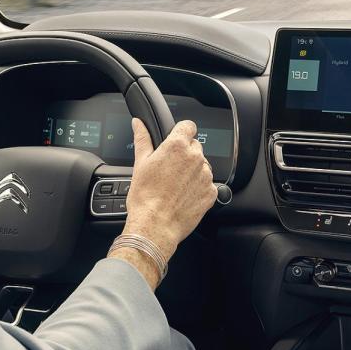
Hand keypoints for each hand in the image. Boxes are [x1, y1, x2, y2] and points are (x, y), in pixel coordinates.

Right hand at [110, 119, 216, 286]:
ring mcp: (206, 175)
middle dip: (184, 154)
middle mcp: (196, 158)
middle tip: (169, 170)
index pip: (188, 126)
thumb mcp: (140, 163)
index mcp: (177, 146)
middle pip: (195, 147)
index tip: (176, 140)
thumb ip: (142, 139)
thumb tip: (139, 124)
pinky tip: (183, 196)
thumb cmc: (145, 197)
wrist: (155, 225)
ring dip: (192, 171)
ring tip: (175, 186)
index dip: (181, 132)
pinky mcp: (211, 192)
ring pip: (202, 166)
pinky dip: (198, 188)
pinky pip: (207, 184)